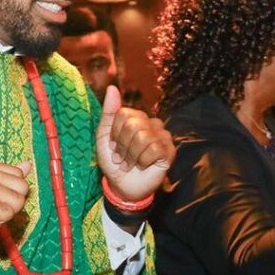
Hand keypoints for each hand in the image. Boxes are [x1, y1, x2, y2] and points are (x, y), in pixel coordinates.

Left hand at [96, 85, 173, 201]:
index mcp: (136, 118)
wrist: (123, 186)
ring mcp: (163, 136)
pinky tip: (143, 166)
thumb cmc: (114, 161)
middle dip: (123, 146)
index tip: (114, 147)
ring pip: (143, 137)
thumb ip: (108, 113)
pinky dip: (143, 161)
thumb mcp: (104, 136)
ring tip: (130, 164)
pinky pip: (154, 149)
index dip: (115, 133)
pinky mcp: (170, 151)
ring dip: (132, 156)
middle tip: (121, 158)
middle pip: (133, 125)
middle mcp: (152, 123)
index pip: (123, 114)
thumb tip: (112, 88)